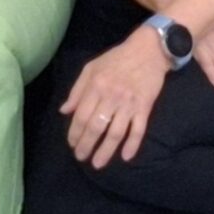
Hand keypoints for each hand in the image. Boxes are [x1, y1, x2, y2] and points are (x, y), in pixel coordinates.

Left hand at [61, 32, 168, 167]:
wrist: (148, 50)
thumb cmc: (117, 59)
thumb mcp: (91, 68)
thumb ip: (77, 90)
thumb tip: (64, 111)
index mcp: (95, 86)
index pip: (81, 115)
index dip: (75, 133)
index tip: (72, 145)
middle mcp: (111, 96)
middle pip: (96, 127)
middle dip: (87, 145)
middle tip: (82, 158)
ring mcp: (129, 103)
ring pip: (116, 132)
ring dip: (106, 150)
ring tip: (97, 163)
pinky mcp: (145, 107)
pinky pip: (138, 129)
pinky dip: (132, 144)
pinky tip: (125, 157)